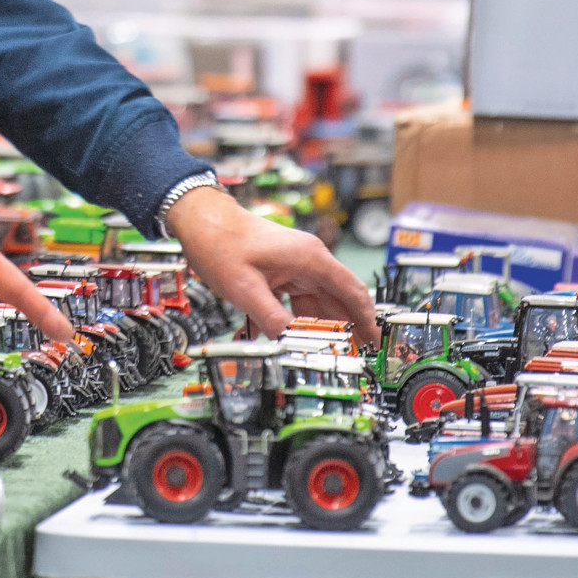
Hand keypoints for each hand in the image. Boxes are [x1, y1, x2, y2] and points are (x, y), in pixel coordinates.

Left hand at [165, 182, 378, 344]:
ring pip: (319, 303)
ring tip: (332, 354)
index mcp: (310, 259)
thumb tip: (290, 345)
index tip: (376, 341)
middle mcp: (309, 261)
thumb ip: (272, 319)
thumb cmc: (221, 243)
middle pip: (339, 300)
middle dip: (348, 329)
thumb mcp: (245, 288)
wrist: (201, 220)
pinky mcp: (282, 272)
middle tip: (356, 357)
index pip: (352, 291)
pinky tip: (299, 338)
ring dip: (323, 328)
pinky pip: (300, 301)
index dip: (367, 318)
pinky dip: (302, 320)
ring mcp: (296, 266)